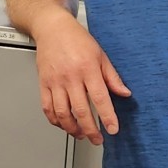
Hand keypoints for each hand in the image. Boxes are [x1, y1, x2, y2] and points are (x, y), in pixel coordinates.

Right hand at [33, 9, 130, 144]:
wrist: (52, 28)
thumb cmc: (76, 39)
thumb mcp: (101, 55)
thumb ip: (112, 77)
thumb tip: (124, 93)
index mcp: (88, 69)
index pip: (100, 98)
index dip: (107, 117)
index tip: (112, 129)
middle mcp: (71, 77)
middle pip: (81, 110)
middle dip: (90, 129)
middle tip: (97, 139)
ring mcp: (55, 82)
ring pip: (62, 113)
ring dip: (72, 128)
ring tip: (80, 134)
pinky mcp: (43, 84)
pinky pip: (48, 108)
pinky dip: (55, 121)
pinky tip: (63, 125)